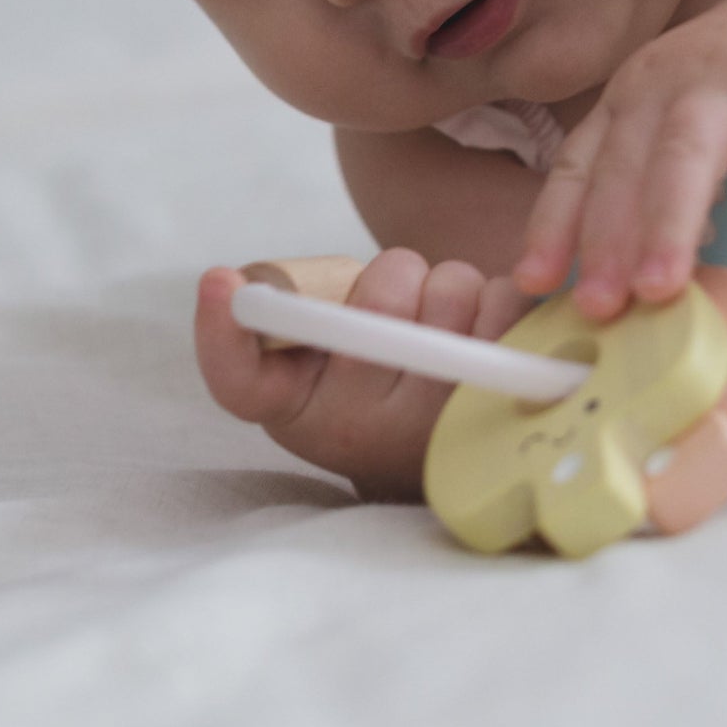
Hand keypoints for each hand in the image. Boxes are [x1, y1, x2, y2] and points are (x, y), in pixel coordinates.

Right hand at [195, 249, 528, 500]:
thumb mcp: (314, 361)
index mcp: (294, 410)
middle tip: (394, 304)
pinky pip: (508, 302)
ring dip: (448, 286)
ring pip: (451, 288)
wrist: (447, 452)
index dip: (222, 331)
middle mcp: (359, 430)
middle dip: (393, 274)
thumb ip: (292, 318)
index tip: (218, 281)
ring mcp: (435, 423)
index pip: (238, 381)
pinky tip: (485, 334)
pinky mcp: (504, 400)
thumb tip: (229, 284)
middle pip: (381, 295)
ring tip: (439, 327)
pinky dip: (499, 297)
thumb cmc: (370, 381)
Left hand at [512, 0, 726, 321]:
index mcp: (624, 106)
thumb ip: (642, 203)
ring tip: (665, 286)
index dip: (554, 226)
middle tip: (599, 304)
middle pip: (627, 167)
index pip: (578, 168)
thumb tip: (615, 301)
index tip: (536, 283)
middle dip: (608, 238)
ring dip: (670, 224)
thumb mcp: (666, 138)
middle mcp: (663, 88)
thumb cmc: (725, 103)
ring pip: (690, 155)